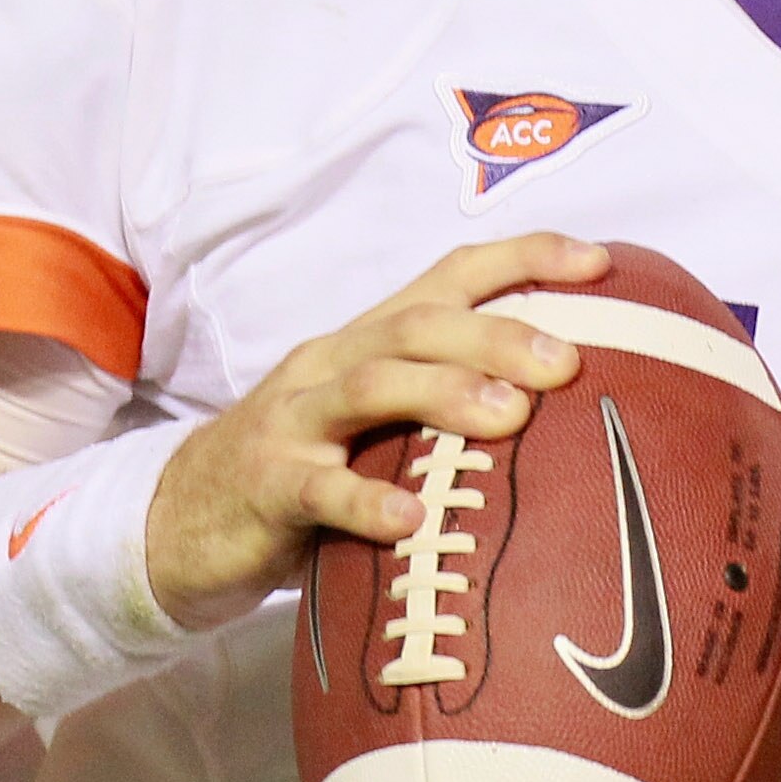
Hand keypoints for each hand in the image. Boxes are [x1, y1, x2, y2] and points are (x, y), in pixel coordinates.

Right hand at [142, 234, 606, 631]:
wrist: (180, 521)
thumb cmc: (305, 469)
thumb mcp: (374, 425)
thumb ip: (444, 406)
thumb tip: (562, 407)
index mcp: (368, 340)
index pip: (450, 277)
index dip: (524, 259)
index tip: (600, 262)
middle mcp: (332, 364)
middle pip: (419, 325)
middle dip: (497, 334)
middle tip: (566, 363)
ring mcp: (294, 421)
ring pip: (372, 386)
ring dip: (445, 395)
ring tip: (511, 420)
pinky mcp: (265, 486)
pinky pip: (318, 489)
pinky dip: (366, 503)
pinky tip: (411, 523)